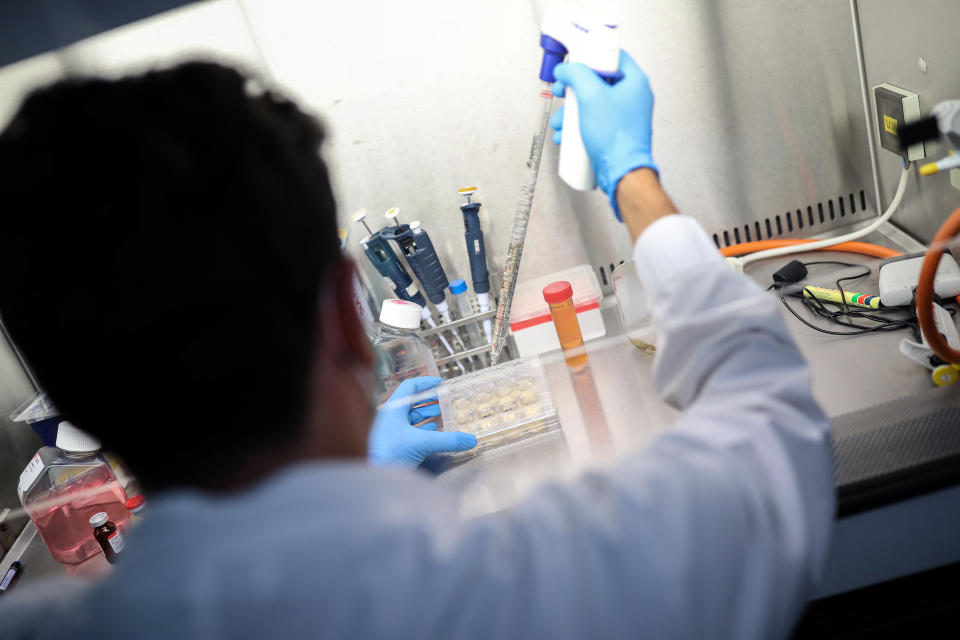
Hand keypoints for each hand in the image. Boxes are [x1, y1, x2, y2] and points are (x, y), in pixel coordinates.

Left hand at [368, 377, 476, 466]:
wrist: (378, 479)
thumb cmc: (393, 454)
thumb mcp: (423, 443)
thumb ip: (448, 441)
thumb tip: (470, 440)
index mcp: (393, 409)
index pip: (410, 387)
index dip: (426, 383)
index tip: (440, 383)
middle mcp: (391, 417)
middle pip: (412, 402)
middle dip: (430, 401)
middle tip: (445, 399)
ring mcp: (391, 431)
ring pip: (412, 417)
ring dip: (428, 415)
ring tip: (443, 415)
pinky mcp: (394, 444)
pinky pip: (411, 430)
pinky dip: (424, 429)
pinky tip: (435, 431)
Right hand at [550, 50, 656, 218]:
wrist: (623, 173)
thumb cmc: (614, 137)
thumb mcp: (591, 96)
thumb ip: (576, 74)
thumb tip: (565, 69)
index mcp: (635, 81)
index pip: (613, 56)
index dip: (591, 56)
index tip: (574, 61)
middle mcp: (634, 97)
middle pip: (599, 81)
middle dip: (574, 89)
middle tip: (561, 90)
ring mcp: (626, 117)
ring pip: (593, 104)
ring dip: (571, 111)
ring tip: (559, 122)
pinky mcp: (617, 133)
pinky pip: (595, 122)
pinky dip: (579, 126)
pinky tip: (565, 136)